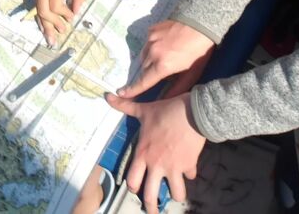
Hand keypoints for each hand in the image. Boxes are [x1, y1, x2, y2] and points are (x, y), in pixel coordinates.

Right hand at [30, 0, 85, 45]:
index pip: (56, 5)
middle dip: (51, 24)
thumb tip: (76, 11)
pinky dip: (39, 14)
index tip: (71, 17)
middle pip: (43, 10)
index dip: (64, 15)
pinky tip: (43, 23)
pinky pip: (35, 2)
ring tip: (49, 37)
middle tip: (60, 32)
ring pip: (37, 8)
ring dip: (44, 23)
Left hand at [106, 92, 204, 213]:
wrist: (191, 113)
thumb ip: (124, 106)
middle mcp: (157, 165)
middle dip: (151, 207)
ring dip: (176, 193)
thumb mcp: (143, 110)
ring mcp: (174, 168)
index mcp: (143, 154)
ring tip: (174, 191)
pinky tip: (188, 168)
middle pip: (151, 196)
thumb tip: (107, 96)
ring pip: (176, 194)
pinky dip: (189, 174)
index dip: (133, 187)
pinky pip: (190, 177)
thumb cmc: (164, 112)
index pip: (133, 180)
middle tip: (152, 211)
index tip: (135, 188)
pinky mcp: (189, 166)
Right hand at [118, 20, 214, 98]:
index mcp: (163, 66)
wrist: (200, 24)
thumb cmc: (198, 52)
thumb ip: (177, 88)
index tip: (121, 93)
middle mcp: (152, 53)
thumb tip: (164, 99)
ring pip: (143, 55)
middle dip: (148, 73)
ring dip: (149, 60)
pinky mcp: (150, 30)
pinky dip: (152, 48)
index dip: (133, 90)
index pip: (144, 81)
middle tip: (160, 73)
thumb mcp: (191, 74)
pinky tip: (164, 45)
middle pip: (143, 68)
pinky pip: (147, 43)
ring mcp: (150, 39)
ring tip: (163, 58)